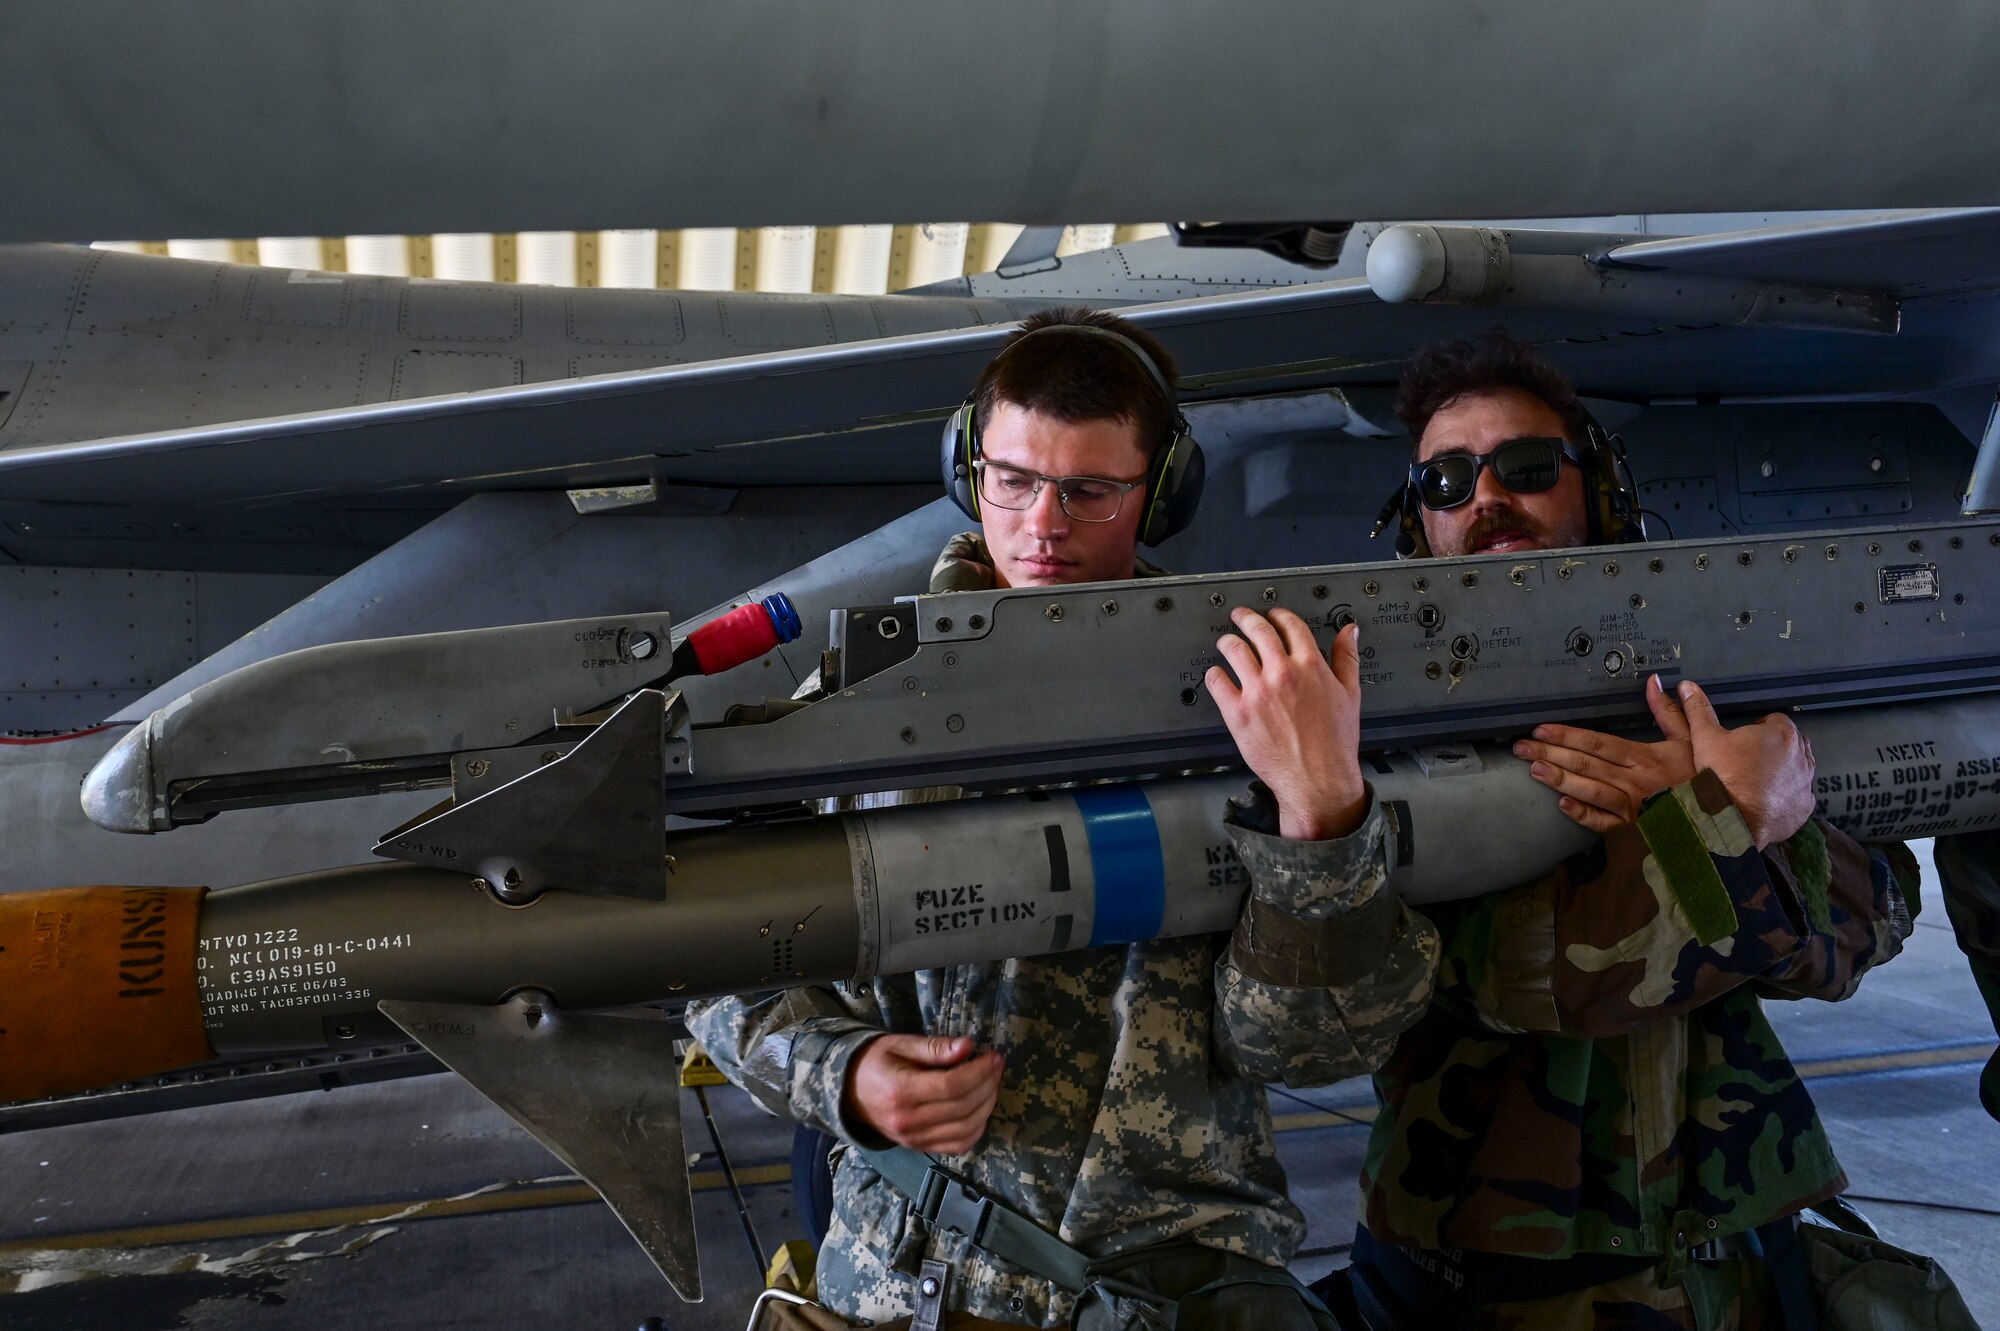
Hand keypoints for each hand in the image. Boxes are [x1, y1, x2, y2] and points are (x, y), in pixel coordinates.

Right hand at [843, 1034, 1002, 1154]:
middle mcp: (908, 1121)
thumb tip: (968, 1046)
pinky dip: (976, 1129)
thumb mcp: (899, 1044)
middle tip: (996, 1065)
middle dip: (988, 1085)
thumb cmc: (875, 1061)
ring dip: (987, 1106)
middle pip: (963, 1108)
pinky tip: (981, 1108)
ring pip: (966, 1130)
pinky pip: (958, 1145)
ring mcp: (914, 1139)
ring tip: (991, 1083)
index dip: (979, 1071)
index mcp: (900, 1092)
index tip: (992, 1056)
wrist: (848, 1092)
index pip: (952, 1086)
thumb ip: (934, 1047)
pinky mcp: (920, 1147)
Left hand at [1207, 608, 1365, 840]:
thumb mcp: (1349, 694)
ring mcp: (1258, 692)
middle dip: (1246, 618)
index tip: (1273, 615)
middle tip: (1240, 616)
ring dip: (1228, 641)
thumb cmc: (1335, 743)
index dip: (1279, 615)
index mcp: (1310, 666)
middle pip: (1258, 630)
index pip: (1290, 625)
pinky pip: (1217, 682)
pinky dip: (1214, 674)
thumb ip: (1346, 658)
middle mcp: (1282, 674)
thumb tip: (1348, 632)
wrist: (1318, 779)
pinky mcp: (1238, 712)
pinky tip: (1217, 675)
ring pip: (1234, 650)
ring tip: (1225, 642)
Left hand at [1514, 673, 1695, 831]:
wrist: (1731, 820)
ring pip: (1590, 791)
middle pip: (1586, 765)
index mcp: (1646, 758)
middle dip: (1550, 754)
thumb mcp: (1694, 741)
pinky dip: (1583, 815)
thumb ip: (1672, 713)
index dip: (1568, 735)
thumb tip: (1655, 682)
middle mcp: (1635, 782)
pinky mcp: (1635, 832)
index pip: (1598, 743)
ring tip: (1532, 770)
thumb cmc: (1708, 779)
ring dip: (1559, 780)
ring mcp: (1633, 809)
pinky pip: (1605, 824)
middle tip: (1520, 747)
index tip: (1541, 729)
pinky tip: (1562, 806)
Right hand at [1678, 680, 1815, 848]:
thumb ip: (1698, 709)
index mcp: (1781, 733)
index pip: (1776, 720)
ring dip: (1783, 770)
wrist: (1732, 820)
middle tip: (1748, 759)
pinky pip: (1799, 795)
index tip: (1743, 740)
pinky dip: (1787, 796)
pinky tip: (1767, 800)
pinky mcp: (1804, 807)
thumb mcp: (1705, 738)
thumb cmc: (1722, 775)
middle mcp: (1801, 756)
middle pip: (1791, 743)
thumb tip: (1687, 685)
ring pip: (1798, 768)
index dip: (1758, 728)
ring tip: (1757, 780)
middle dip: (1774, 748)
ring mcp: (1805, 783)